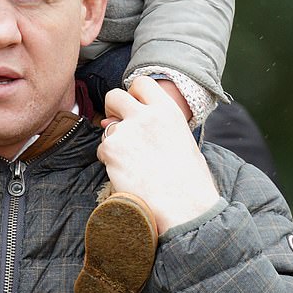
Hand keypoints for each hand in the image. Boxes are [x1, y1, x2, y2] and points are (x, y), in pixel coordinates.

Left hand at [98, 77, 218, 234]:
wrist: (185, 209)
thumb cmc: (189, 182)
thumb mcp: (183, 141)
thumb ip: (158, 126)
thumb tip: (127, 122)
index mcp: (168, 110)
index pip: (141, 83)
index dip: (134, 94)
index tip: (135, 108)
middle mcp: (146, 115)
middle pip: (114, 96)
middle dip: (112, 110)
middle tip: (120, 127)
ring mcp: (127, 130)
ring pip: (107, 127)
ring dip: (114, 141)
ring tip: (132, 163)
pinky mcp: (112, 149)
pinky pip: (102, 149)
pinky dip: (109, 161)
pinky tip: (127, 174)